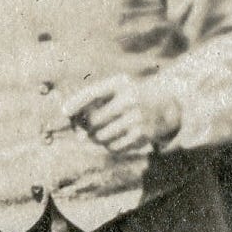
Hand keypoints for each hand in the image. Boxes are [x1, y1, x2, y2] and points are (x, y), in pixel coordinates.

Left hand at [62, 73, 181, 155]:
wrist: (166, 106)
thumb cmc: (129, 98)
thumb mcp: (115, 91)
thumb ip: (90, 102)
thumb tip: (72, 127)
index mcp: (121, 84)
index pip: (94, 93)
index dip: (76, 103)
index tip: (64, 112)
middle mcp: (130, 99)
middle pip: (93, 120)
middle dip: (84, 128)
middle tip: (83, 131)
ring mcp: (137, 117)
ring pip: (100, 137)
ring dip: (95, 139)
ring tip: (98, 134)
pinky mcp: (143, 135)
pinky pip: (113, 147)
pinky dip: (107, 146)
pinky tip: (111, 140)